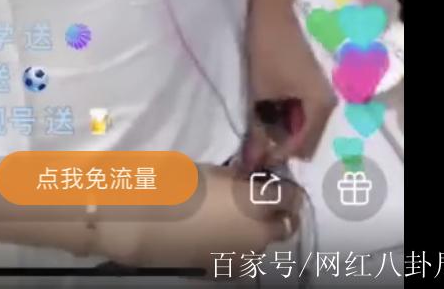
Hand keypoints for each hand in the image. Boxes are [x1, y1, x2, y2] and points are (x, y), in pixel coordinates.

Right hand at [96, 165, 298, 269]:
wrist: (151, 225)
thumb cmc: (181, 187)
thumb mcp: (215, 172)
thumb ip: (240, 177)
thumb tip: (252, 180)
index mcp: (258, 205)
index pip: (291, 197)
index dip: (287, 189)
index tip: (277, 181)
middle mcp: (260, 235)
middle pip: (285, 225)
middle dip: (279, 213)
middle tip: (263, 200)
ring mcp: (245, 258)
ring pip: (264, 243)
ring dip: (258, 230)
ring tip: (236, 218)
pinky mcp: (227, 271)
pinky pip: (242, 256)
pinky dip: (238, 246)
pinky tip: (220, 235)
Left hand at [246, 0, 335, 165]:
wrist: (270, 10)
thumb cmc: (267, 50)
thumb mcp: (260, 94)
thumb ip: (259, 132)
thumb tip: (251, 165)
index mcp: (321, 106)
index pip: (301, 148)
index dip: (276, 155)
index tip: (252, 159)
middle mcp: (326, 103)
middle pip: (304, 141)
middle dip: (278, 146)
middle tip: (251, 147)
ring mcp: (318, 93)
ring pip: (300, 128)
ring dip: (279, 133)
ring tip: (254, 131)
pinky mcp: (308, 85)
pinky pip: (298, 114)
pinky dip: (281, 119)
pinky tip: (263, 114)